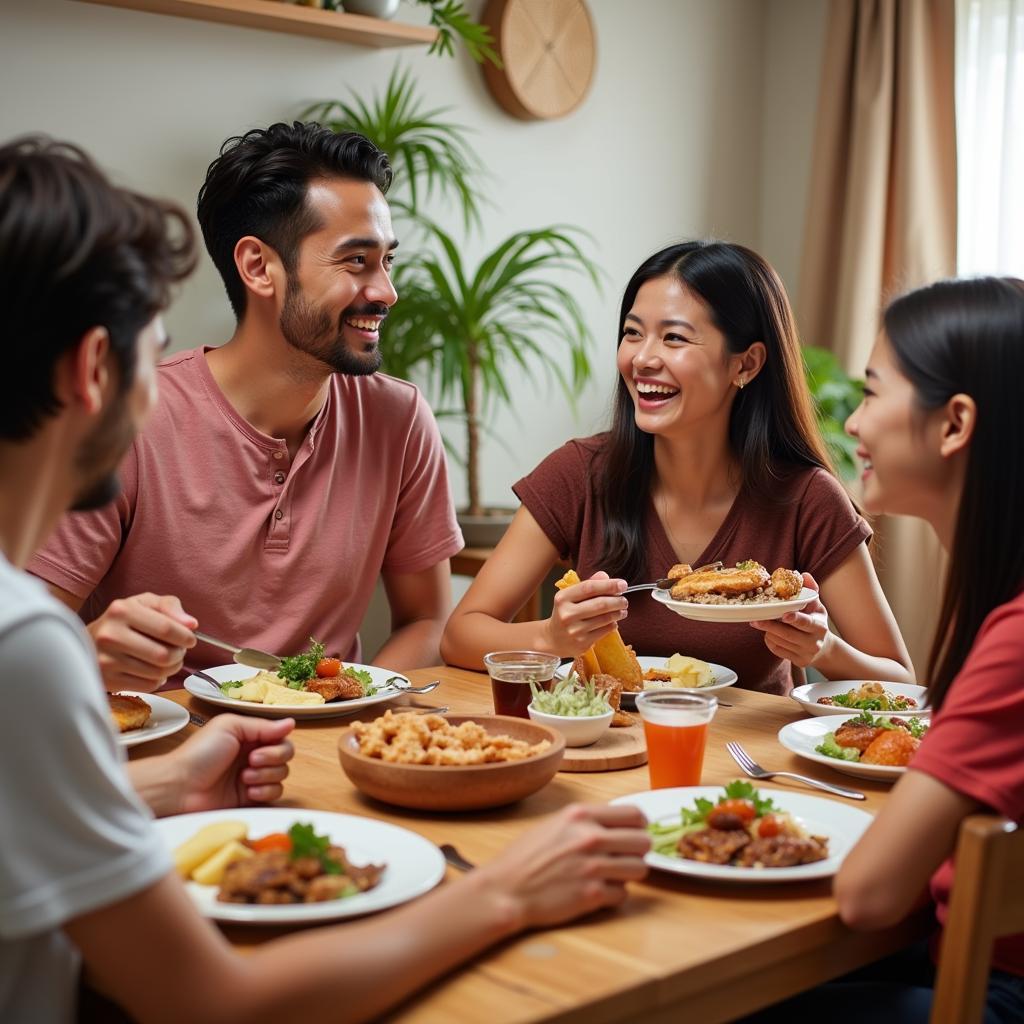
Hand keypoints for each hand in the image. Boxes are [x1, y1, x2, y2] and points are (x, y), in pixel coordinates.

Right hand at [88, 593, 197, 691]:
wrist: (87, 642)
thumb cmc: (123, 620)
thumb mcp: (144, 603)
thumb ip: (170, 606)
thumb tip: (191, 624)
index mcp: (122, 611)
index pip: (166, 628)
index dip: (185, 637)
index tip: (190, 640)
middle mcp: (110, 635)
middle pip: (164, 655)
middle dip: (179, 654)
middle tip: (179, 651)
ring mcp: (106, 661)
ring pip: (158, 673)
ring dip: (172, 668)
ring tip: (168, 660)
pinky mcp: (108, 681)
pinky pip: (149, 686)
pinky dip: (158, 680)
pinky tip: (153, 670)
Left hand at [171, 714, 294, 814]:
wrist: (180, 787)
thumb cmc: (199, 753)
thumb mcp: (229, 727)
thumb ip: (262, 726)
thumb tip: (290, 722)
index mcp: (250, 735)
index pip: (280, 736)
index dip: (277, 742)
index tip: (260, 745)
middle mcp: (254, 754)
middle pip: (286, 754)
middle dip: (273, 758)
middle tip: (251, 760)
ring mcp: (254, 777)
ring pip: (282, 774)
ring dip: (266, 775)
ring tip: (243, 777)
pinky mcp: (251, 797)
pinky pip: (274, 794)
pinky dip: (265, 791)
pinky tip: (248, 791)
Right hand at [477, 803, 649, 929]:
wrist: (506, 890)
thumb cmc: (524, 857)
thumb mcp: (553, 824)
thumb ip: (584, 822)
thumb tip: (614, 825)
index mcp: (580, 815)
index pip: (634, 813)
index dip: (639, 825)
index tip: (636, 832)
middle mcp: (590, 837)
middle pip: (643, 842)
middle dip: (637, 851)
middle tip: (624, 857)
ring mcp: (593, 867)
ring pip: (639, 869)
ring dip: (628, 874)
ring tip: (609, 876)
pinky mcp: (593, 896)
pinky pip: (623, 895)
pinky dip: (614, 896)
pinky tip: (597, 892)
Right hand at [545, 571, 628, 655]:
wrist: (553, 639)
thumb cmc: (566, 613)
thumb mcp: (571, 596)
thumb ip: (588, 584)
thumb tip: (605, 576)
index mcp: (563, 598)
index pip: (589, 587)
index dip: (609, 585)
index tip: (623, 584)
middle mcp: (567, 614)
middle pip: (600, 604)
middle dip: (617, 600)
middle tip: (624, 600)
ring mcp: (574, 630)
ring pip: (605, 618)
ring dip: (618, 613)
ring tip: (622, 610)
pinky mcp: (582, 643)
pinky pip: (605, 630)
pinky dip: (613, 624)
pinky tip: (613, 621)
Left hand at [749, 572, 829, 667]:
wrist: (824, 648)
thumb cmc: (816, 622)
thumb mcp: (816, 606)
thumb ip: (810, 590)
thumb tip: (804, 575)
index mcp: (819, 626)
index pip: (806, 623)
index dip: (795, 619)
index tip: (784, 615)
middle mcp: (814, 642)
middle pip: (788, 634)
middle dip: (770, 626)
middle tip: (755, 620)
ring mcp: (806, 654)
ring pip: (779, 642)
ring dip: (769, 632)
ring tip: (765, 623)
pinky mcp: (798, 661)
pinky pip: (777, 650)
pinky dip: (770, 641)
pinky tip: (771, 633)